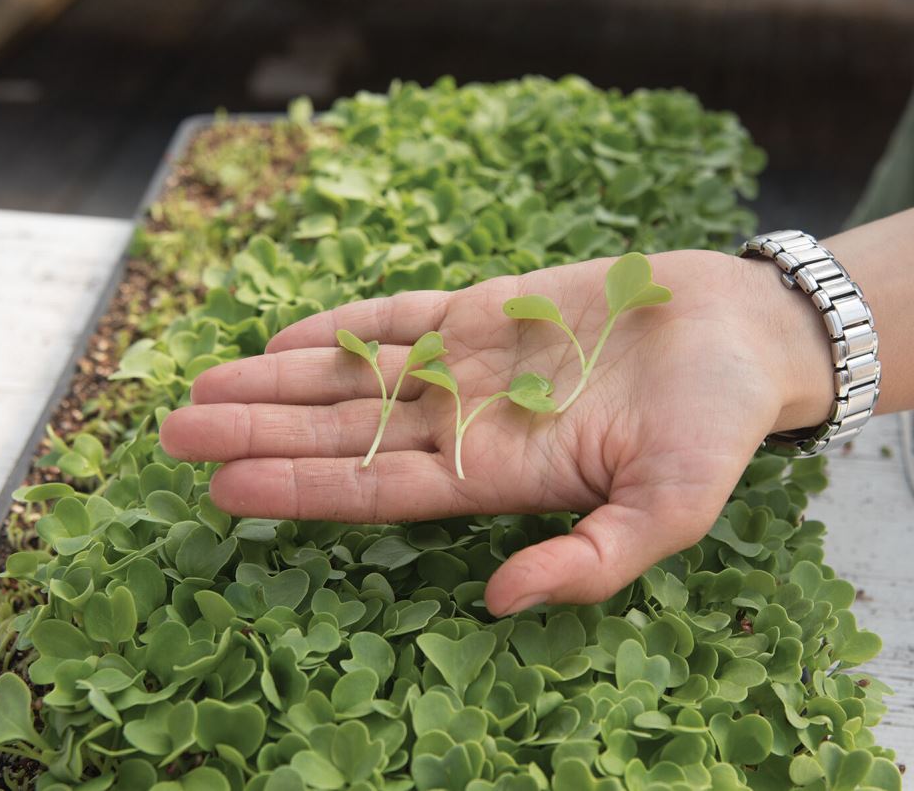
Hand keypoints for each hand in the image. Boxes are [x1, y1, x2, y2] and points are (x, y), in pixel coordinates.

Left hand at [159, 250, 831, 615]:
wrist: (741, 335)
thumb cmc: (718, 427)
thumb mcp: (673, 509)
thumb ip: (593, 560)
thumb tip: (498, 602)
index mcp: (502, 478)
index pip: (381, 489)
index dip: (303, 488)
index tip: (225, 488)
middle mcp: (472, 425)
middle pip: (346, 434)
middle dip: (262, 432)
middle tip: (172, 432)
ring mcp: (475, 365)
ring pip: (358, 375)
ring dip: (280, 382)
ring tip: (202, 386)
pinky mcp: (490, 310)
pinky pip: (402, 318)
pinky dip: (344, 327)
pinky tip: (287, 338)